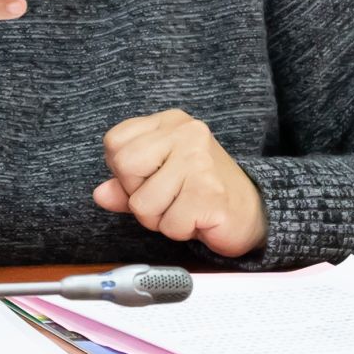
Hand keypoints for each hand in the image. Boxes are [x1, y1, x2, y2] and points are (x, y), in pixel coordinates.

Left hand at [92, 109, 266, 257]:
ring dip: (160, 218)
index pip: (115, 142)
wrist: (253, 210)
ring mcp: (199, 161)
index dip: (125, 172)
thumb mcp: (159, 180)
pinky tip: (198, 218)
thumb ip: (126, 186)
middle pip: (125, 166)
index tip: (151, 178)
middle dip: (139, 196)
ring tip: (184, 208)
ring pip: (143, 203)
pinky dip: (179, 230)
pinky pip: (169, 224)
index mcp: (169, 122)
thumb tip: (100, 194)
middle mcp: (186, 133)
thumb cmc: (201, 191)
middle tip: (168, 198)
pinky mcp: (209, 193)